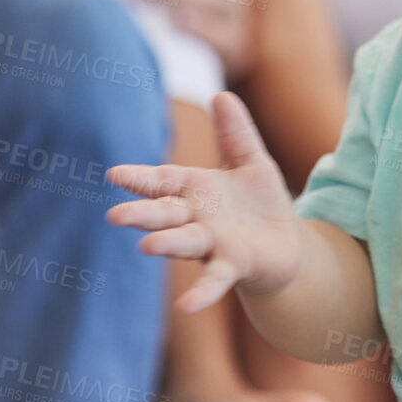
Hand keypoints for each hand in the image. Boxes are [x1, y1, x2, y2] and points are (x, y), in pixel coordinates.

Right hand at [108, 92, 301, 312]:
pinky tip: (186, 307)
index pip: (162, 182)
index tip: (114, 175)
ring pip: (185, 243)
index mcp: (195, 190)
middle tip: (115, 216)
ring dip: (167, 244)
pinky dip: (201, 293)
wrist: (287, 245)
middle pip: (165, 214)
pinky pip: (214, 279)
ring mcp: (212, 244)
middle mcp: (196, 219)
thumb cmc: (260, 203)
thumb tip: (222, 94)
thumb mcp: (252, 161)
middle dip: (143, 214)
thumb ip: (237, 133)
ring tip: (147, 247)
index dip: (140, 179)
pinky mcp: (233, 265)